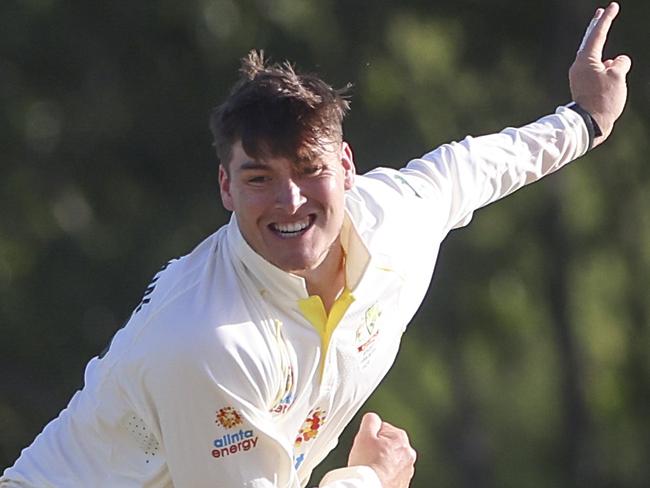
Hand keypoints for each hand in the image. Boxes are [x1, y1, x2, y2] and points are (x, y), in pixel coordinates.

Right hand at [347, 412, 416, 487]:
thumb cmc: (368, 466)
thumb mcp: (364, 434)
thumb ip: (370, 420)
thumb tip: (373, 419)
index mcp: (400, 438)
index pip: (382, 428)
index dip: (370, 435)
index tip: (365, 444)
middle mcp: (408, 453)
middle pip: (387, 444)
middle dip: (377, 449)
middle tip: (367, 456)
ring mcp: (407, 470)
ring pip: (390, 460)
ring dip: (381, 462)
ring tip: (371, 468)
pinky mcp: (403, 483)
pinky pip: (391, 474)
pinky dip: (384, 474)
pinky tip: (376, 476)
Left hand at [569, 2, 630, 146]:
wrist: (589, 124)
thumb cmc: (603, 100)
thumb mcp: (618, 77)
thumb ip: (620, 64)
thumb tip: (616, 61)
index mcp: (585, 60)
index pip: (597, 34)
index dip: (606, 19)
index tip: (612, 6)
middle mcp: (578, 67)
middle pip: (589, 42)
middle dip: (597, 27)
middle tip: (600, 13)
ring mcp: (579, 77)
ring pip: (595, 60)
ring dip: (606, 59)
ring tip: (615, 72)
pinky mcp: (581, 87)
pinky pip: (595, 72)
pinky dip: (604, 70)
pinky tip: (610, 79)